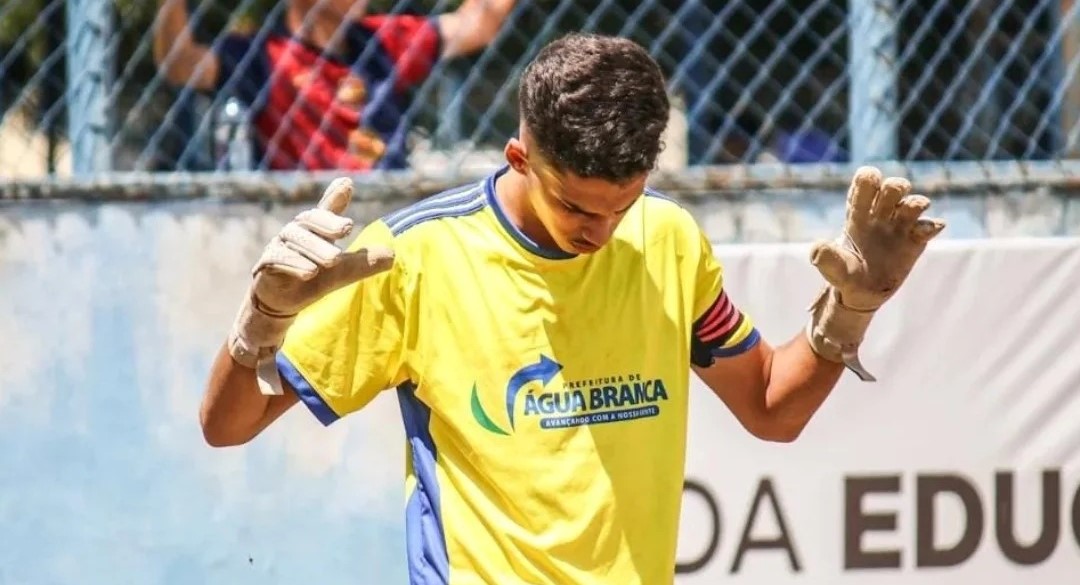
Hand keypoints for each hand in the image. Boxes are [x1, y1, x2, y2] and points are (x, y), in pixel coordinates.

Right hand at [228, 178, 393, 390]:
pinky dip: (293, 264)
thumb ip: (363, 262)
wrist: (281, 303)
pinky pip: (276, 259)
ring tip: (333, 260)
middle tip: (348, 228)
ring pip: (293, 239)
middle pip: (308, 220)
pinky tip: (309, 272)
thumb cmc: (312, 280)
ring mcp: (278, 247)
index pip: (325, 210)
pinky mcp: (264, 265)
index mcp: (314, 231)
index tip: (348, 182)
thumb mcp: (341, 272)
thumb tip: (393, 255)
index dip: (335, 196)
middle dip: (327, 222)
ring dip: (314, 248)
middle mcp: (295, 233)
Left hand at [805, 166, 945, 380]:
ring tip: (910, 220)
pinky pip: (929, 226)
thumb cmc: (844, 275)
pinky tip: (926, 232)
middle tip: (891, 207)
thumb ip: (826, 258)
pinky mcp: (915, 241)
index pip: (865, 181)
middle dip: (896, 187)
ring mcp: (899, 227)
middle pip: (893, 186)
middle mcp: (880, 215)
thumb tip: (817, 250)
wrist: (862, 293)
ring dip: (916, 203)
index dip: (870, 178)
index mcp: (858, 213)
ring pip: (914, 202)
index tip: (871, 187)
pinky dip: (931, 225)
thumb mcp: (832, 269)